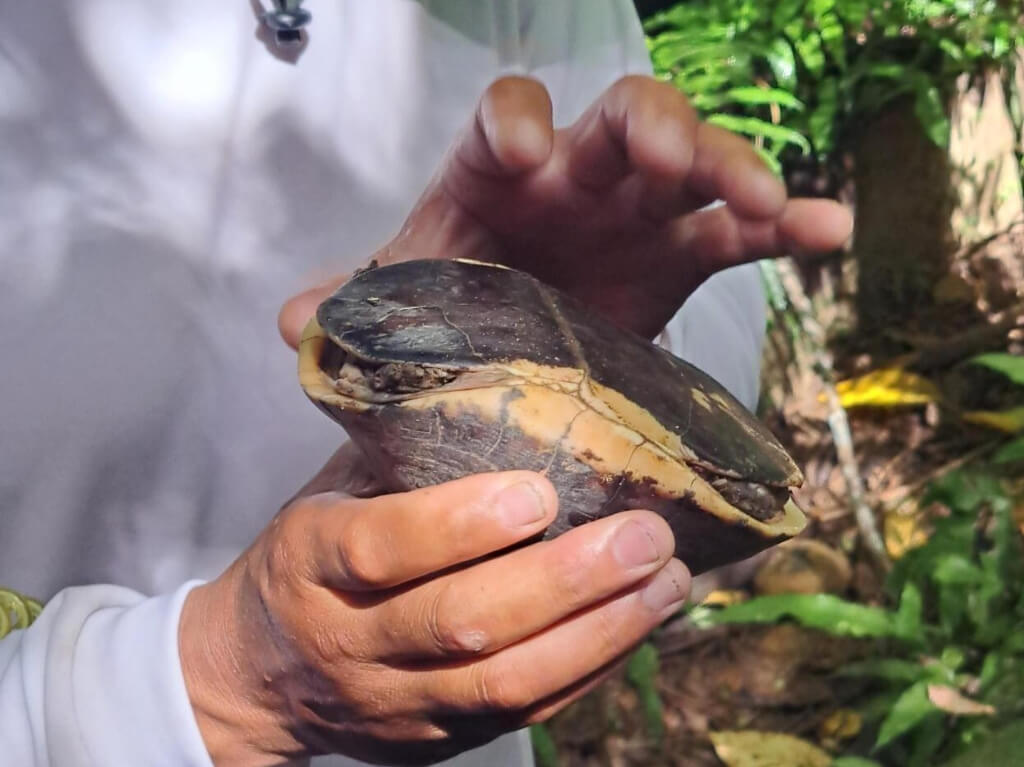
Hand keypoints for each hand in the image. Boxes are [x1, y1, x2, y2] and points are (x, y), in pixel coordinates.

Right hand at [180, 449, 688, 765]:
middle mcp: (351, 640)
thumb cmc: (309, 560)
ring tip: (666, 581)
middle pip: (462, 622)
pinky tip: (638, 623)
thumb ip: (388, 439)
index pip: (380, 548)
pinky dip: (590, 667)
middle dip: (564, 580)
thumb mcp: (328, 491)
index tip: (539, 491)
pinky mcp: (437, 738)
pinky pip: (523, 712)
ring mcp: (396, 700)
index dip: (460, 523)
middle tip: (645, 535)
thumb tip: (460, 347)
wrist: (259, 677)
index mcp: (311, 561)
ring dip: (598, 631)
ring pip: (505, 682)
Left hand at [279, 74, 852, 344]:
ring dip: (733, 168)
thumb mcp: (405, 303)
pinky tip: (830, 231)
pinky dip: (786, 225)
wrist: (507, 348)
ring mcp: (637, 206)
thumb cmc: (451, 307)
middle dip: (650, 125)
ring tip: (765, 202)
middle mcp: (574, 174)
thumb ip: (356, 304)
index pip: (508, 116)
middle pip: (621, 115)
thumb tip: (292, 322)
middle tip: (670, 158)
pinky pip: (741, 230)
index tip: (527, 151)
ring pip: (695, 159)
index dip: (518, 122)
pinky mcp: (683, 250)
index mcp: (496, 174)